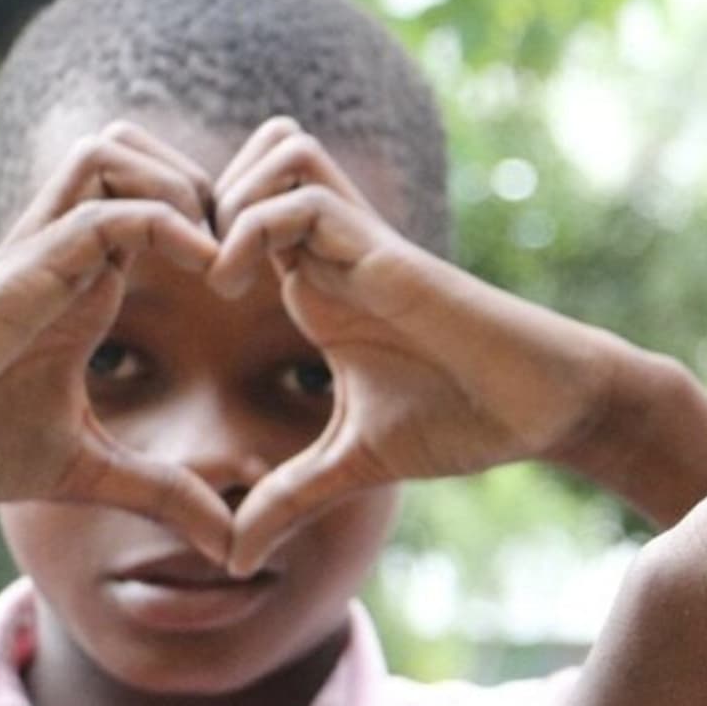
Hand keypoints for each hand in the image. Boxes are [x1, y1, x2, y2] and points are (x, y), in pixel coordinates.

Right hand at [0, 122, 231, 557]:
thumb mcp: (89, 472)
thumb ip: (163, 492)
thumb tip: (230, 542)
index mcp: (86, 282)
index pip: (154, 201)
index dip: (214, 218)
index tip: (261, 278)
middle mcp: (64, 253)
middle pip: (134, 150)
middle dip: (204, 178)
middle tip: (247, 247)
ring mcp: (38, 252)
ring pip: (112, 152)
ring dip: (180, 184)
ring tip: (223, 253)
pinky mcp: (20, 269)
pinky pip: (101, 210)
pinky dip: (162, 222)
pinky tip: (206, 273)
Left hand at [206, 119, 618, 573]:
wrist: (545, 406)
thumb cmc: (467, 420)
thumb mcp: (354, 464)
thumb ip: (291, 497)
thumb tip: (234, 556)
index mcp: (318, 286)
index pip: (241, 209)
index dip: (192, 232)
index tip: (161, 295)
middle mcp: (335, 251)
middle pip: (255, 154)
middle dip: (202, 193)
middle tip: (175, 265)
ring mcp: (363, 244)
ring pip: (280, 149)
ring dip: (232, 198)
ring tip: (212, 272)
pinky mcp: (388, 253)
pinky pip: (304, 200)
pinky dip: (255, 229)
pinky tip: (238, 288)